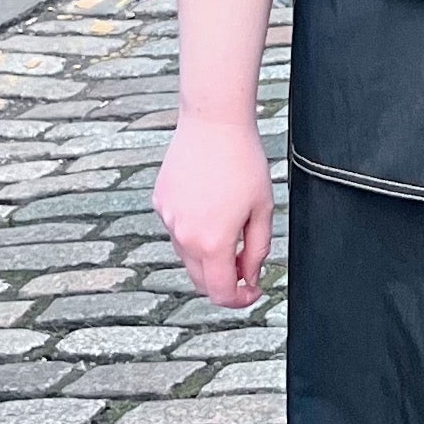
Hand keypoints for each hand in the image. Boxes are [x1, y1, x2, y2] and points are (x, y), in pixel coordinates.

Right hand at [156, 114, 273, 308]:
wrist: (214, 123)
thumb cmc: (243, 162)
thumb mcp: (262, 210)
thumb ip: (257, 250)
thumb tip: (249, 276)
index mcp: (212, 242)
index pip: (219, 293)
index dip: (239, 300)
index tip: (252, 291)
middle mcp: (183, 236)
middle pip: (200, 279)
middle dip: (224, 280)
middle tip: (246, 266)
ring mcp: (168, 218)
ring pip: (187, 255)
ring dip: (208, 255)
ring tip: (230, 226)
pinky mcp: (160, 202)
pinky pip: (177, 229)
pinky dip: (193, 231)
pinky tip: (210, 206)